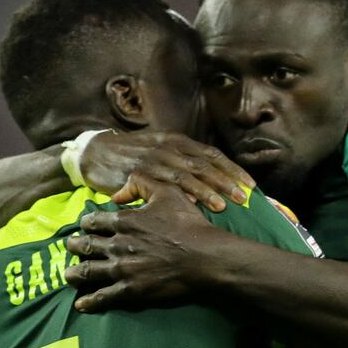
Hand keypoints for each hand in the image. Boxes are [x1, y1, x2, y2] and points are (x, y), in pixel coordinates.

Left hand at [65, 173, 222, 311]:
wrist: (204, 256)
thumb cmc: (189, 223)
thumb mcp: (167, 192)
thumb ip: (141, 184)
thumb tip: (117, 194)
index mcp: (123, 221)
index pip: (93, 221)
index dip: (86, 223)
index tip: (85, 226)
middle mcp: (117, 245)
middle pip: (85, 246)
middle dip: (75, 247)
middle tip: (71, 248)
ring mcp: (122, 269)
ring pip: (88, 272)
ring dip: (74, 274)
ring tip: (68, 276)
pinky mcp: (131, 290)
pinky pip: (103, 297)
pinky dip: (89, 301)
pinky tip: (81, 305)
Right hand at [81, 131, 255, 211]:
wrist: (96, 152)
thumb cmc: (134, 156)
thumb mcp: (162, 152)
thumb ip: (185, 163)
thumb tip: (215, 182)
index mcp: (178, 142)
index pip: (212, 155)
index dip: (233, 170)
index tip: (251, 185)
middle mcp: (169, 148)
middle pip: (205, 165)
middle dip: (226, 182)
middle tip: (244, 198)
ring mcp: (154, 160)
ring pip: (187, 176)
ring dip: (206, 191)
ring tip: (223, 206)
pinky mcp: (137, 173)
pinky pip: (162, 186)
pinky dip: (178, 195)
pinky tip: (191, 205)